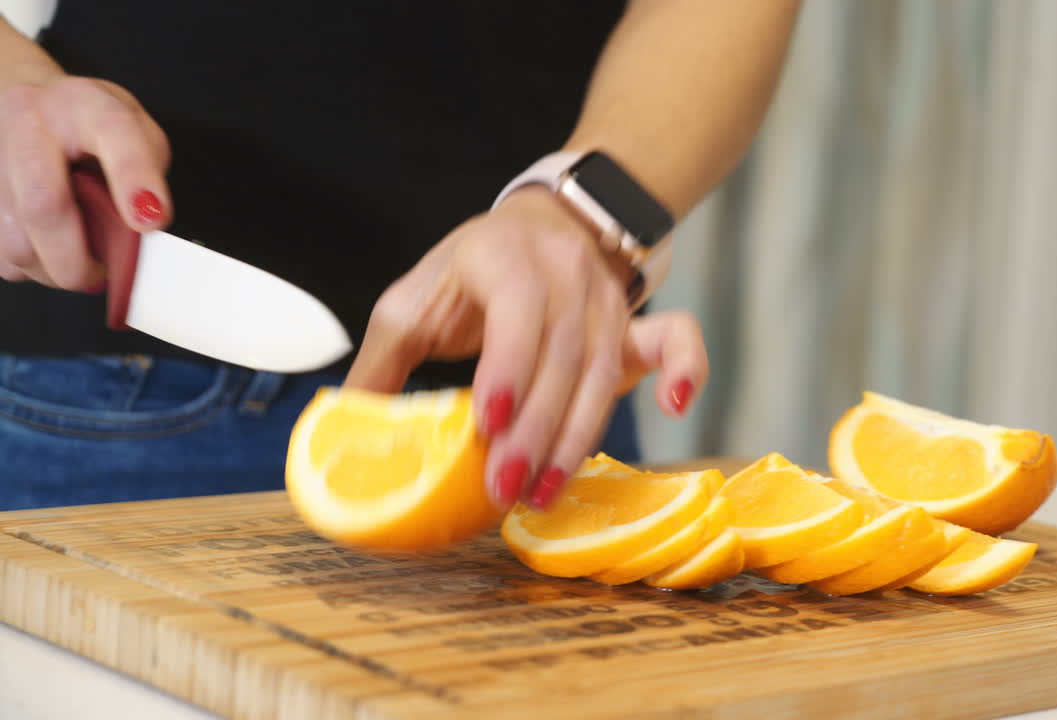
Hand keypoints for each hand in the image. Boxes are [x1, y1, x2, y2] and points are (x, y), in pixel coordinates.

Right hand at [0, 75, 170, 287]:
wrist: (29, 105)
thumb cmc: (87, 126)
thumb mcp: (136, 132)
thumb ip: (147, 174)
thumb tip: (144, 226)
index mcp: (84, 104)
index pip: (111, 132)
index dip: (133, 180)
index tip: (149, 220)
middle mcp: (28, 121)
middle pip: (42, 204)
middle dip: (76, 259)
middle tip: (100, 273)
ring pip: (13, 241)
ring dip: (51, 270)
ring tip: (75, 261)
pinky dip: (27, 265)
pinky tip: (43, 248)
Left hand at [345, 186, 707, 510]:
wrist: (542, 226)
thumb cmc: (470, 269)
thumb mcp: (413, 300)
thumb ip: (382, 359)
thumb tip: (346, 427)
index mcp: (504, 256)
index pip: (515, 313)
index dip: (506, 369)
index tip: (488, 424)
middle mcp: (566, 271)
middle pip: (562, 356)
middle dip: (535, 430)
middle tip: (504, 489)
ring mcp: (608, 296)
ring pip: (604, 370)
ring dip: (578, 437)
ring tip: (544, 492)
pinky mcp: (636, 320)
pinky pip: (679, 339)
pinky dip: (687, 371)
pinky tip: (674, 409)